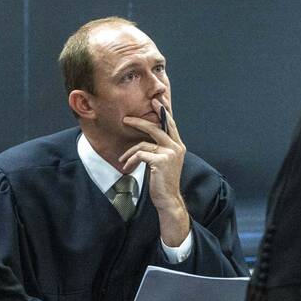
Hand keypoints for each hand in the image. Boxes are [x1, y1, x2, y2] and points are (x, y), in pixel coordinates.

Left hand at [121, 100, 189, 244]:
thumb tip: (145, 140)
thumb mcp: (163, 161)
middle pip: (156, 127)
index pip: (170, 124)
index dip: (163, 111)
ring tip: (122, 159)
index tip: (156, 101)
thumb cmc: (163, 180)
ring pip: (144, 144)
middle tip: (125, 119)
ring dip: (129, 152)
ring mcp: (170, 153)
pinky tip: (127, 167)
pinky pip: (141, 154)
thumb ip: (159, 148)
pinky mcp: (161, 161)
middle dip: (139, 122)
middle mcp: (176, 147)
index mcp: (178, 145)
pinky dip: (131, 160)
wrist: (168, 199)